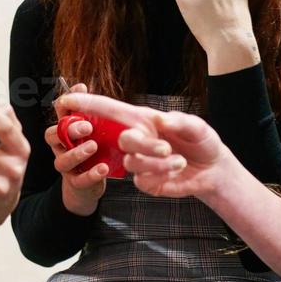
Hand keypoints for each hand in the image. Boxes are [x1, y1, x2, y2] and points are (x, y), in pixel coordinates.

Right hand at [47, 83, 108, 215]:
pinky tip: (103, 168)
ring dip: (77, 153)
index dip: (66, 102)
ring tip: (93, 147)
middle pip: (53, 135)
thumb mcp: (93, 128)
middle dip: (69, 129)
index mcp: (64, 130)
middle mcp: (60, 147)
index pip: (59, 113)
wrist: (91, 182)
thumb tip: (81, 85)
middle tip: (87, 126)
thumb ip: (88, 109)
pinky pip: (79, 180)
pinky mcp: (75, 182)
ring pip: (62, 160)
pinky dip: (91, 174)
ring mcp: (66, 165)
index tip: (80, 91)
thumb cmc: (92, 150)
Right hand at [53, 92, 232, 199]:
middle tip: (167, 147)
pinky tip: (176, 171)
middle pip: (121, 139)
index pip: (109, 110)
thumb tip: (160, 121)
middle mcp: (136, 138)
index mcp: (142, 119)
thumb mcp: (198, 127)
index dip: (87, 104)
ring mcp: (138, 161)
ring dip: (158, 162)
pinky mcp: (144, 181)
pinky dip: (161, 175)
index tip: (67, 100)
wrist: (213, 170)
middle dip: (144, 144)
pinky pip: (141, 179)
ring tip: (181, 160)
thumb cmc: (202, 141)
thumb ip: (180, 121)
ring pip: (133, 162)